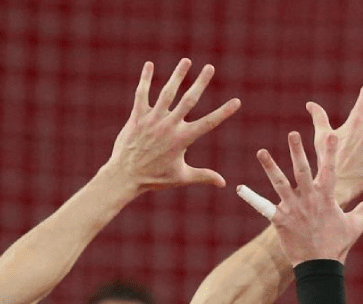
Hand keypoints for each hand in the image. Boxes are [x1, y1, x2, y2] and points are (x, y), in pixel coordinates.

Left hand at [102, 59, 239, 192]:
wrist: (125, 175)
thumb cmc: (155, 178)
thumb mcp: (182, 177)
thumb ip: (203, 176)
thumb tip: (223, 183)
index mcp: (183, 139)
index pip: (209, 123)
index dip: (224, 112)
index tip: (236, 101)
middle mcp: (169, 125)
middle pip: (189, 100)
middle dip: (201, 82)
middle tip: (210, 67)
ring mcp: (152, 119)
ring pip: (167, 93)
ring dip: (177, 75)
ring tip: (186, 61)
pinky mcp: (137, 116)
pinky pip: (142, 94)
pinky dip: (145, 79)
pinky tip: (150, 65)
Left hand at [256, 131, 362, 264]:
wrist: (320, 266)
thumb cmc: (338, 244)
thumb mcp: (355, 225)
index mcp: (327, 197)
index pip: (330, 170)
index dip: (330, 152)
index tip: (329, 134)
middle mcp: (309, 199)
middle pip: (302, 170)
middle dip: (297, 151)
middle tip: (293, 133)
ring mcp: (292, 208)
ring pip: (279, 183)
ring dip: (270, 167)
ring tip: (261, 152)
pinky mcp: (279, 220)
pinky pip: (263, 207)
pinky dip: (251, 198)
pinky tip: (239, 189)